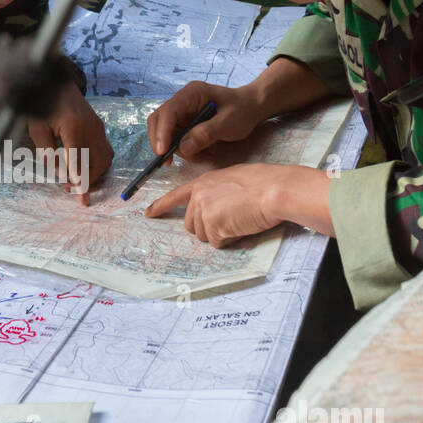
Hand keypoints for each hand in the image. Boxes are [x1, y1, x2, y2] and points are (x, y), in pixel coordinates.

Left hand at [27, 85, 112, 205]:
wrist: (56, 83)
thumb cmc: (43, 106)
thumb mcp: (37, 129)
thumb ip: (47, 153)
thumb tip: (61, 174)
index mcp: (73, 127)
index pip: (79, 161)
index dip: (80, 182)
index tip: (81, 198)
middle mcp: (91, 127)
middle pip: (98, 163)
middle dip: (87, 179)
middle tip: (69, 187)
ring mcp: (98, 127)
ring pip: (106, 159)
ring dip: (94, 173)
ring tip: (75, 178)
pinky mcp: (100, 127)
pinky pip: (105, 151)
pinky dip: (96, 163)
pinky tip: (82, 166)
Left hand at [146, 163, 297, 244]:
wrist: (274, 190)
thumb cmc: (262, 183)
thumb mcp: (232, 179)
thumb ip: (216, 191)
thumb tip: (216, 206)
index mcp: (202, 183)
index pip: (175, 196)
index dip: (160, 206)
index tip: (148, 214)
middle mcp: (198, 197)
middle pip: (192, 225)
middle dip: (208, 228)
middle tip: (230, 219)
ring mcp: (204, 212)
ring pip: (204, 236)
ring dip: (220, 234)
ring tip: (239, 219)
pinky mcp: (213, 227)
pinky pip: (218, 243)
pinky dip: (230, 240)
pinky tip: (242, 226)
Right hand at [147, 81, 261, 160]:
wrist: (251, 107)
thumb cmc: (243, 110)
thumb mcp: (228, 123)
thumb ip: (205, 134)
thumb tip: (183, 148)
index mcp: (192, 93)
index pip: (169, 111)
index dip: (162, 131)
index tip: (162, 151)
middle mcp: (183, 101)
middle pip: (159, 120)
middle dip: (161, 141)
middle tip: (168, 161)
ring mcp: (182, 112)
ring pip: (164, 131)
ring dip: (175, 147)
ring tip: (199, 155)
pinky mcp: (185, 122)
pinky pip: (175, 137)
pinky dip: (183, 148)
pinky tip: (200, 152)